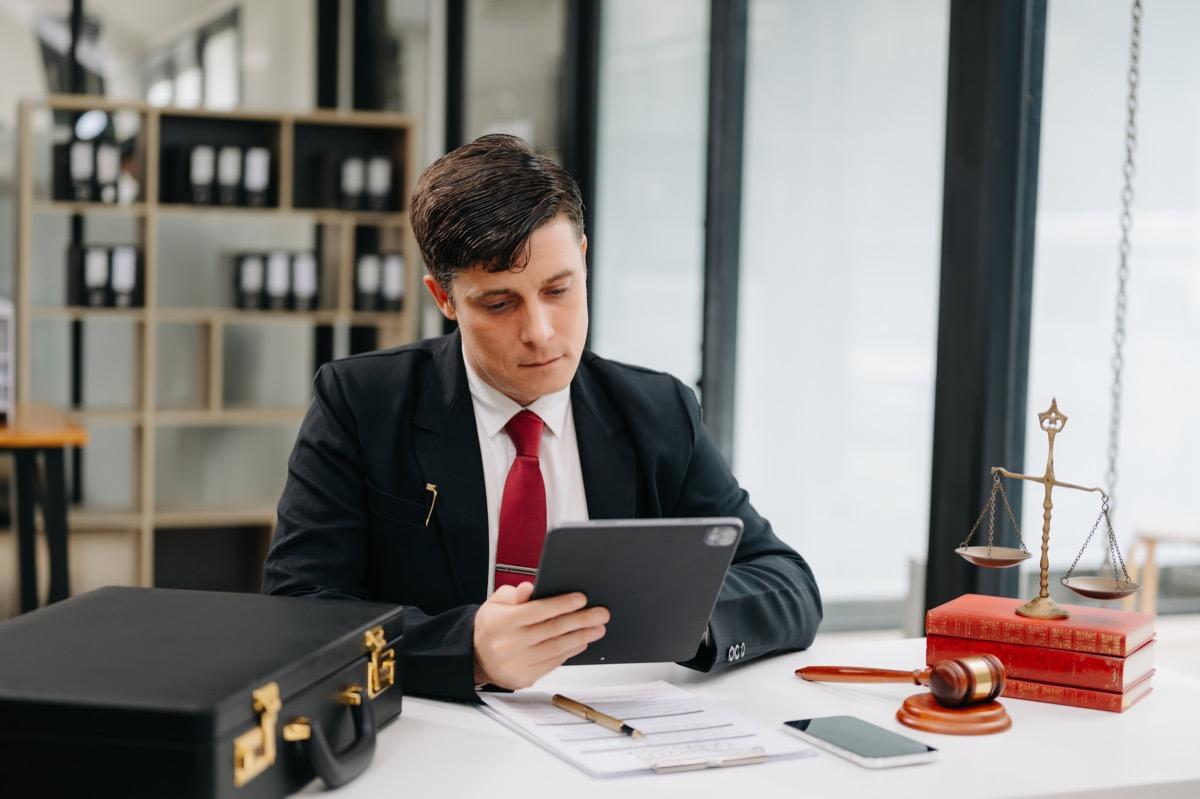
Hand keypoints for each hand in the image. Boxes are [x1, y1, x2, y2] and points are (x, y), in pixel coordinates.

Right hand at [473, 582, 608, 689]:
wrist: (476, 658)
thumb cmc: (491, 627)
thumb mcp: (496, 604)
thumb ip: (515, 595)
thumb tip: (530, 589)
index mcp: (502, 622)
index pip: (538, 611)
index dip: (562, 604)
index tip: (582, 599)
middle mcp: (510, 644)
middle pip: (552, 630)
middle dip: (581, 620)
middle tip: (601, 614)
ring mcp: (517, 663)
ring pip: (556, 648)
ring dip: (581, 637)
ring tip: (598, 628)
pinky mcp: (524, 678)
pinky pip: (553, 663)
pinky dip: (570, 652)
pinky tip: (581, 642)